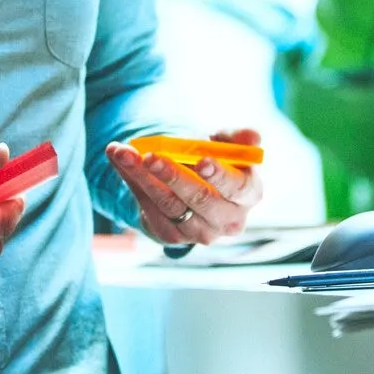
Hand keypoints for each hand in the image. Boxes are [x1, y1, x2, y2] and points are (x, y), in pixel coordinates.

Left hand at [104, 129, 263, 245]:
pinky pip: (148, 209)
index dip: (219, 175)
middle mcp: (228, 220)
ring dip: (142, 177)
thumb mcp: (226, 146)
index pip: (237, 188)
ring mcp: (198, 232)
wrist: (191, 184)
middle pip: (199, 199)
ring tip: (123, 153)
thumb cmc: (214, 160)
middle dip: (172, 175)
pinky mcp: (171, 236)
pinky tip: (120, 160)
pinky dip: (131, 182)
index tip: (201, 161)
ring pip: (168, 204)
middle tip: (150, 156)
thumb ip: (237, 139)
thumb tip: (253, 136)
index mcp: (248, 195)